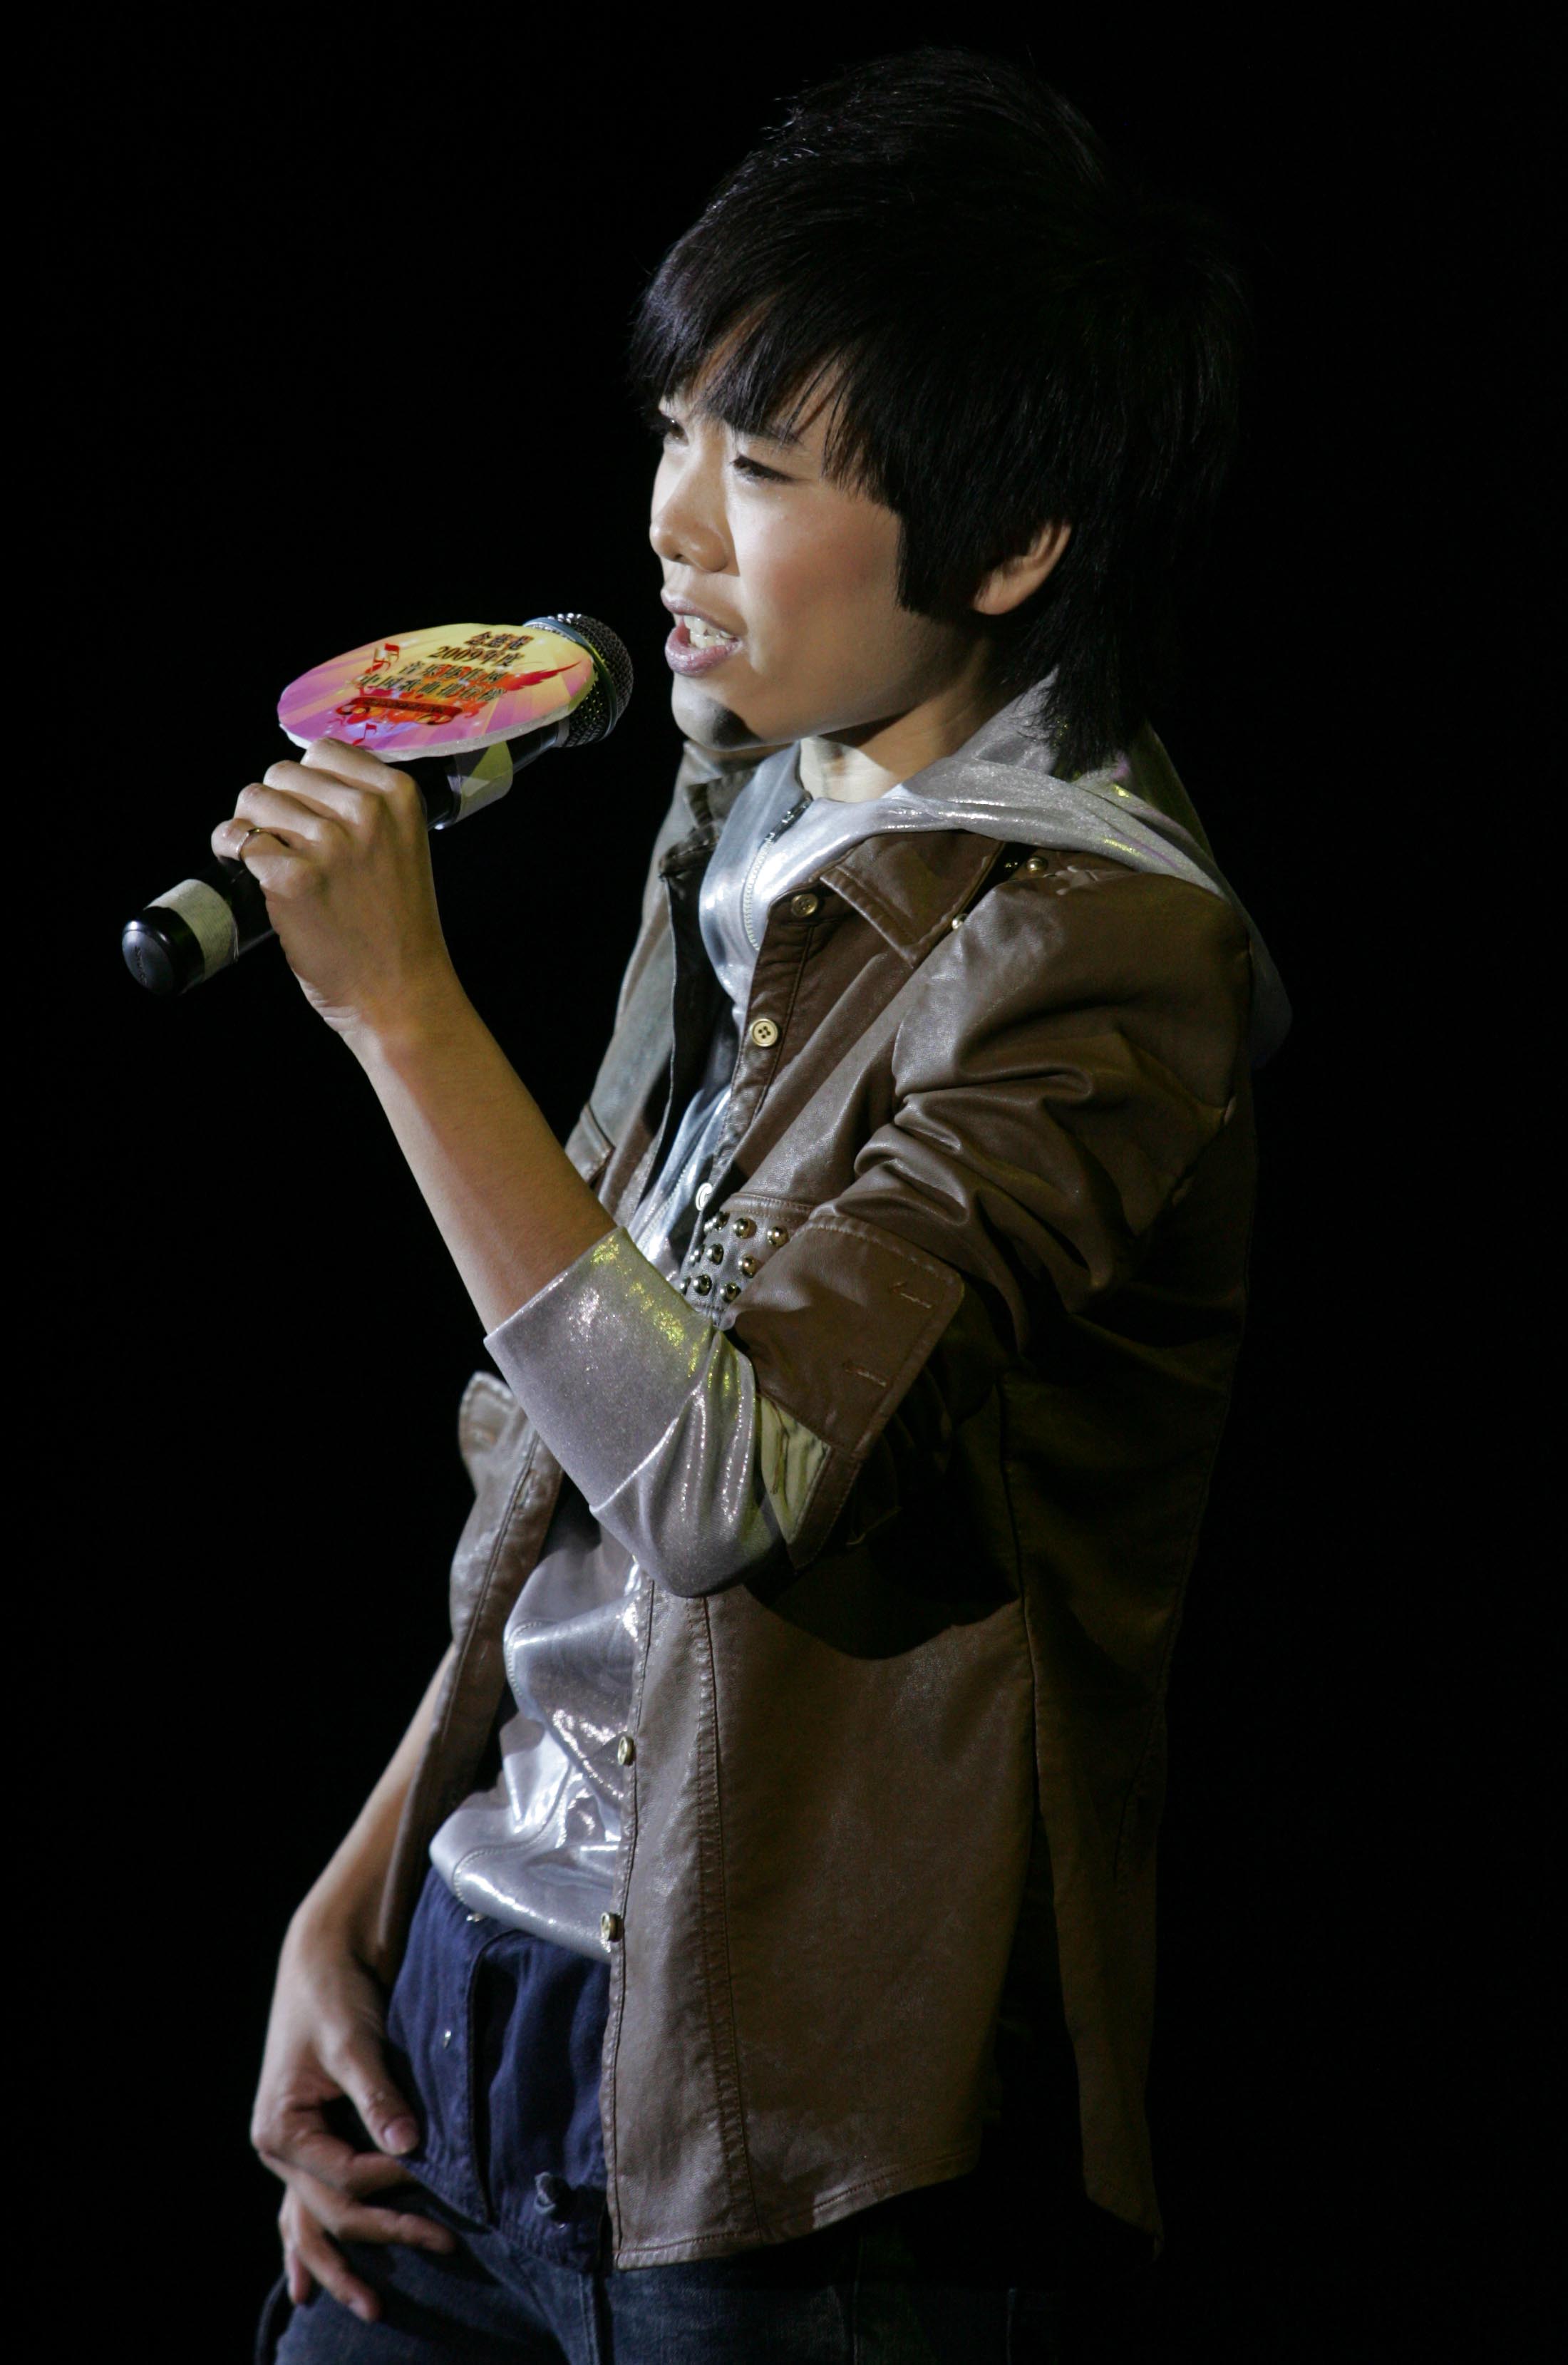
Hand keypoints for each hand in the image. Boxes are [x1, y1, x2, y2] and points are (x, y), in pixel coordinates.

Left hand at [211, 740, 459, 1042]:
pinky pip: (237, 841)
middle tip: (279, 841)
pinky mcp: (292, 879)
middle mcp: (365, 812)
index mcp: (398, 796)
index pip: (324, 751)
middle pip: (282, 772)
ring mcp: (329, 845)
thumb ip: (367, 808)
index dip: (303, 780)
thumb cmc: (399, 928)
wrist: (400, 994)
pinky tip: (246, 872)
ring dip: (248, 827)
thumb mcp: (403, 848)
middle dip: (273, 804)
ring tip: (263, 857)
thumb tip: (303, 780)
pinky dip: (230, 854)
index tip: (302, 809)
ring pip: (254, 800)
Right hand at [252, 1904, 455, 2323]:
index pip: (345, 2175)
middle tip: (447, 2245)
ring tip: (373, 2309)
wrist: (322, 1954)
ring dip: (342, 2264)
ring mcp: (291, 2150)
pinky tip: (308, 2286)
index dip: (393, 2181)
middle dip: (387, 2232)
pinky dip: (309, 2245)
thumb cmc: (335, 1993)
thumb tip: (410, 2150)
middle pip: (333, 2210)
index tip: (439, 2173)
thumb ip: (379, 2097)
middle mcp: (279, 2148)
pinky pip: (308, 2205)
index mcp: (281, 2129)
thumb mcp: (354, 2042)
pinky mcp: (310, 2140)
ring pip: (313, 2221)